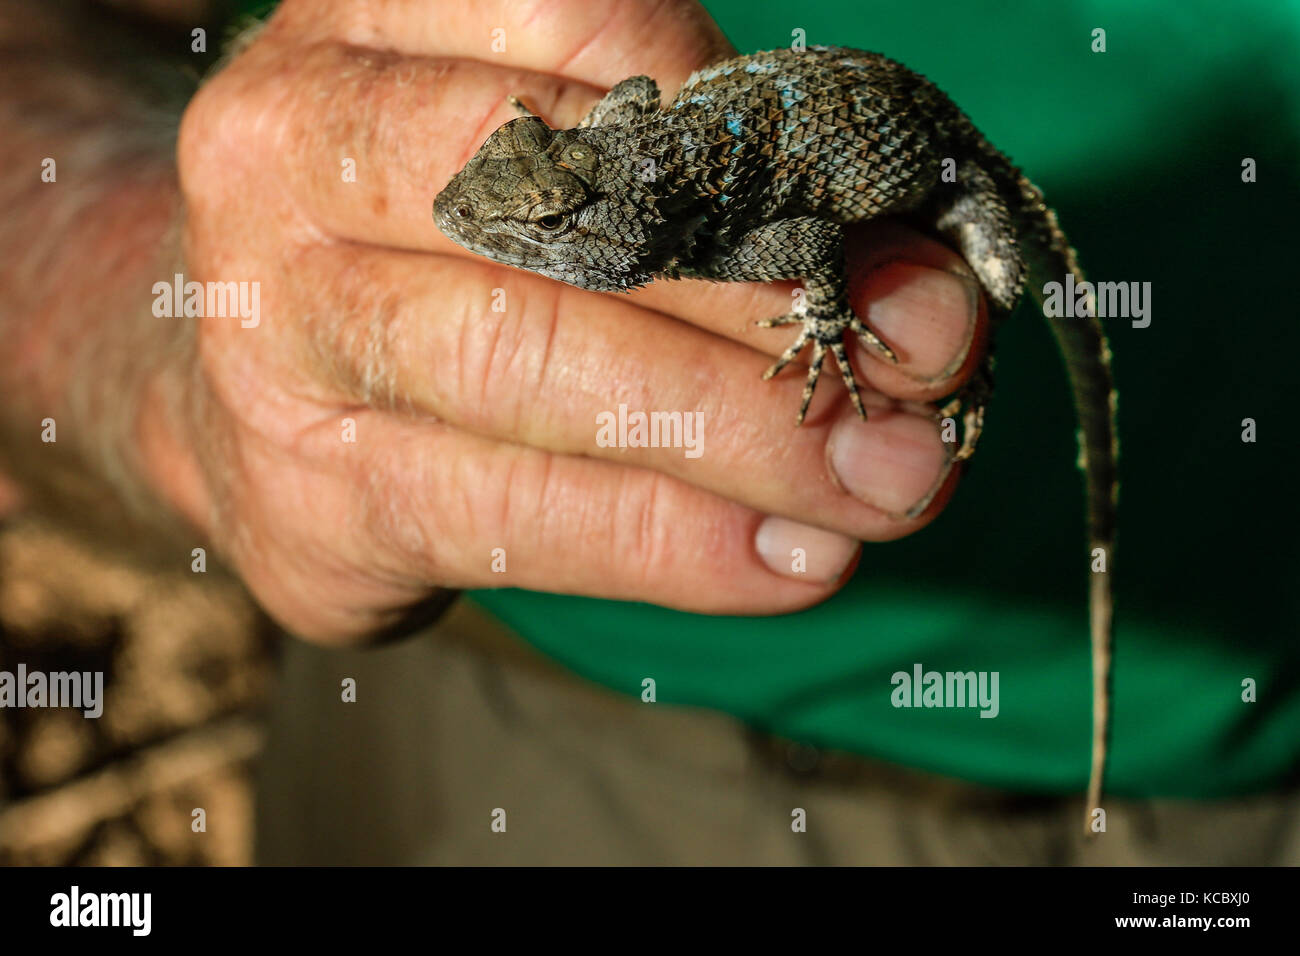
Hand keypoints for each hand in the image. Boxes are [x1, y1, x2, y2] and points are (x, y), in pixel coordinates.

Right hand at [155, 0, 989, 641]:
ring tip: (882, 483)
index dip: (760, 151)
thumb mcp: (568, 165)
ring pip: (525, 373)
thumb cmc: (456, 243)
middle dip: (763, 307)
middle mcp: (287, 158)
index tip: (901, 250)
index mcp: (371, 24)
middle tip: (924, 379)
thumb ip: (719, 196)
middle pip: (556, 218)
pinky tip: (785, 562)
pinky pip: (503, 518)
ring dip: (734, 439)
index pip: (590, 40)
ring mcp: (273, 332)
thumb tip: (915, 289)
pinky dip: (665, 545)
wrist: (279, 383)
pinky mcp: (301, 493)